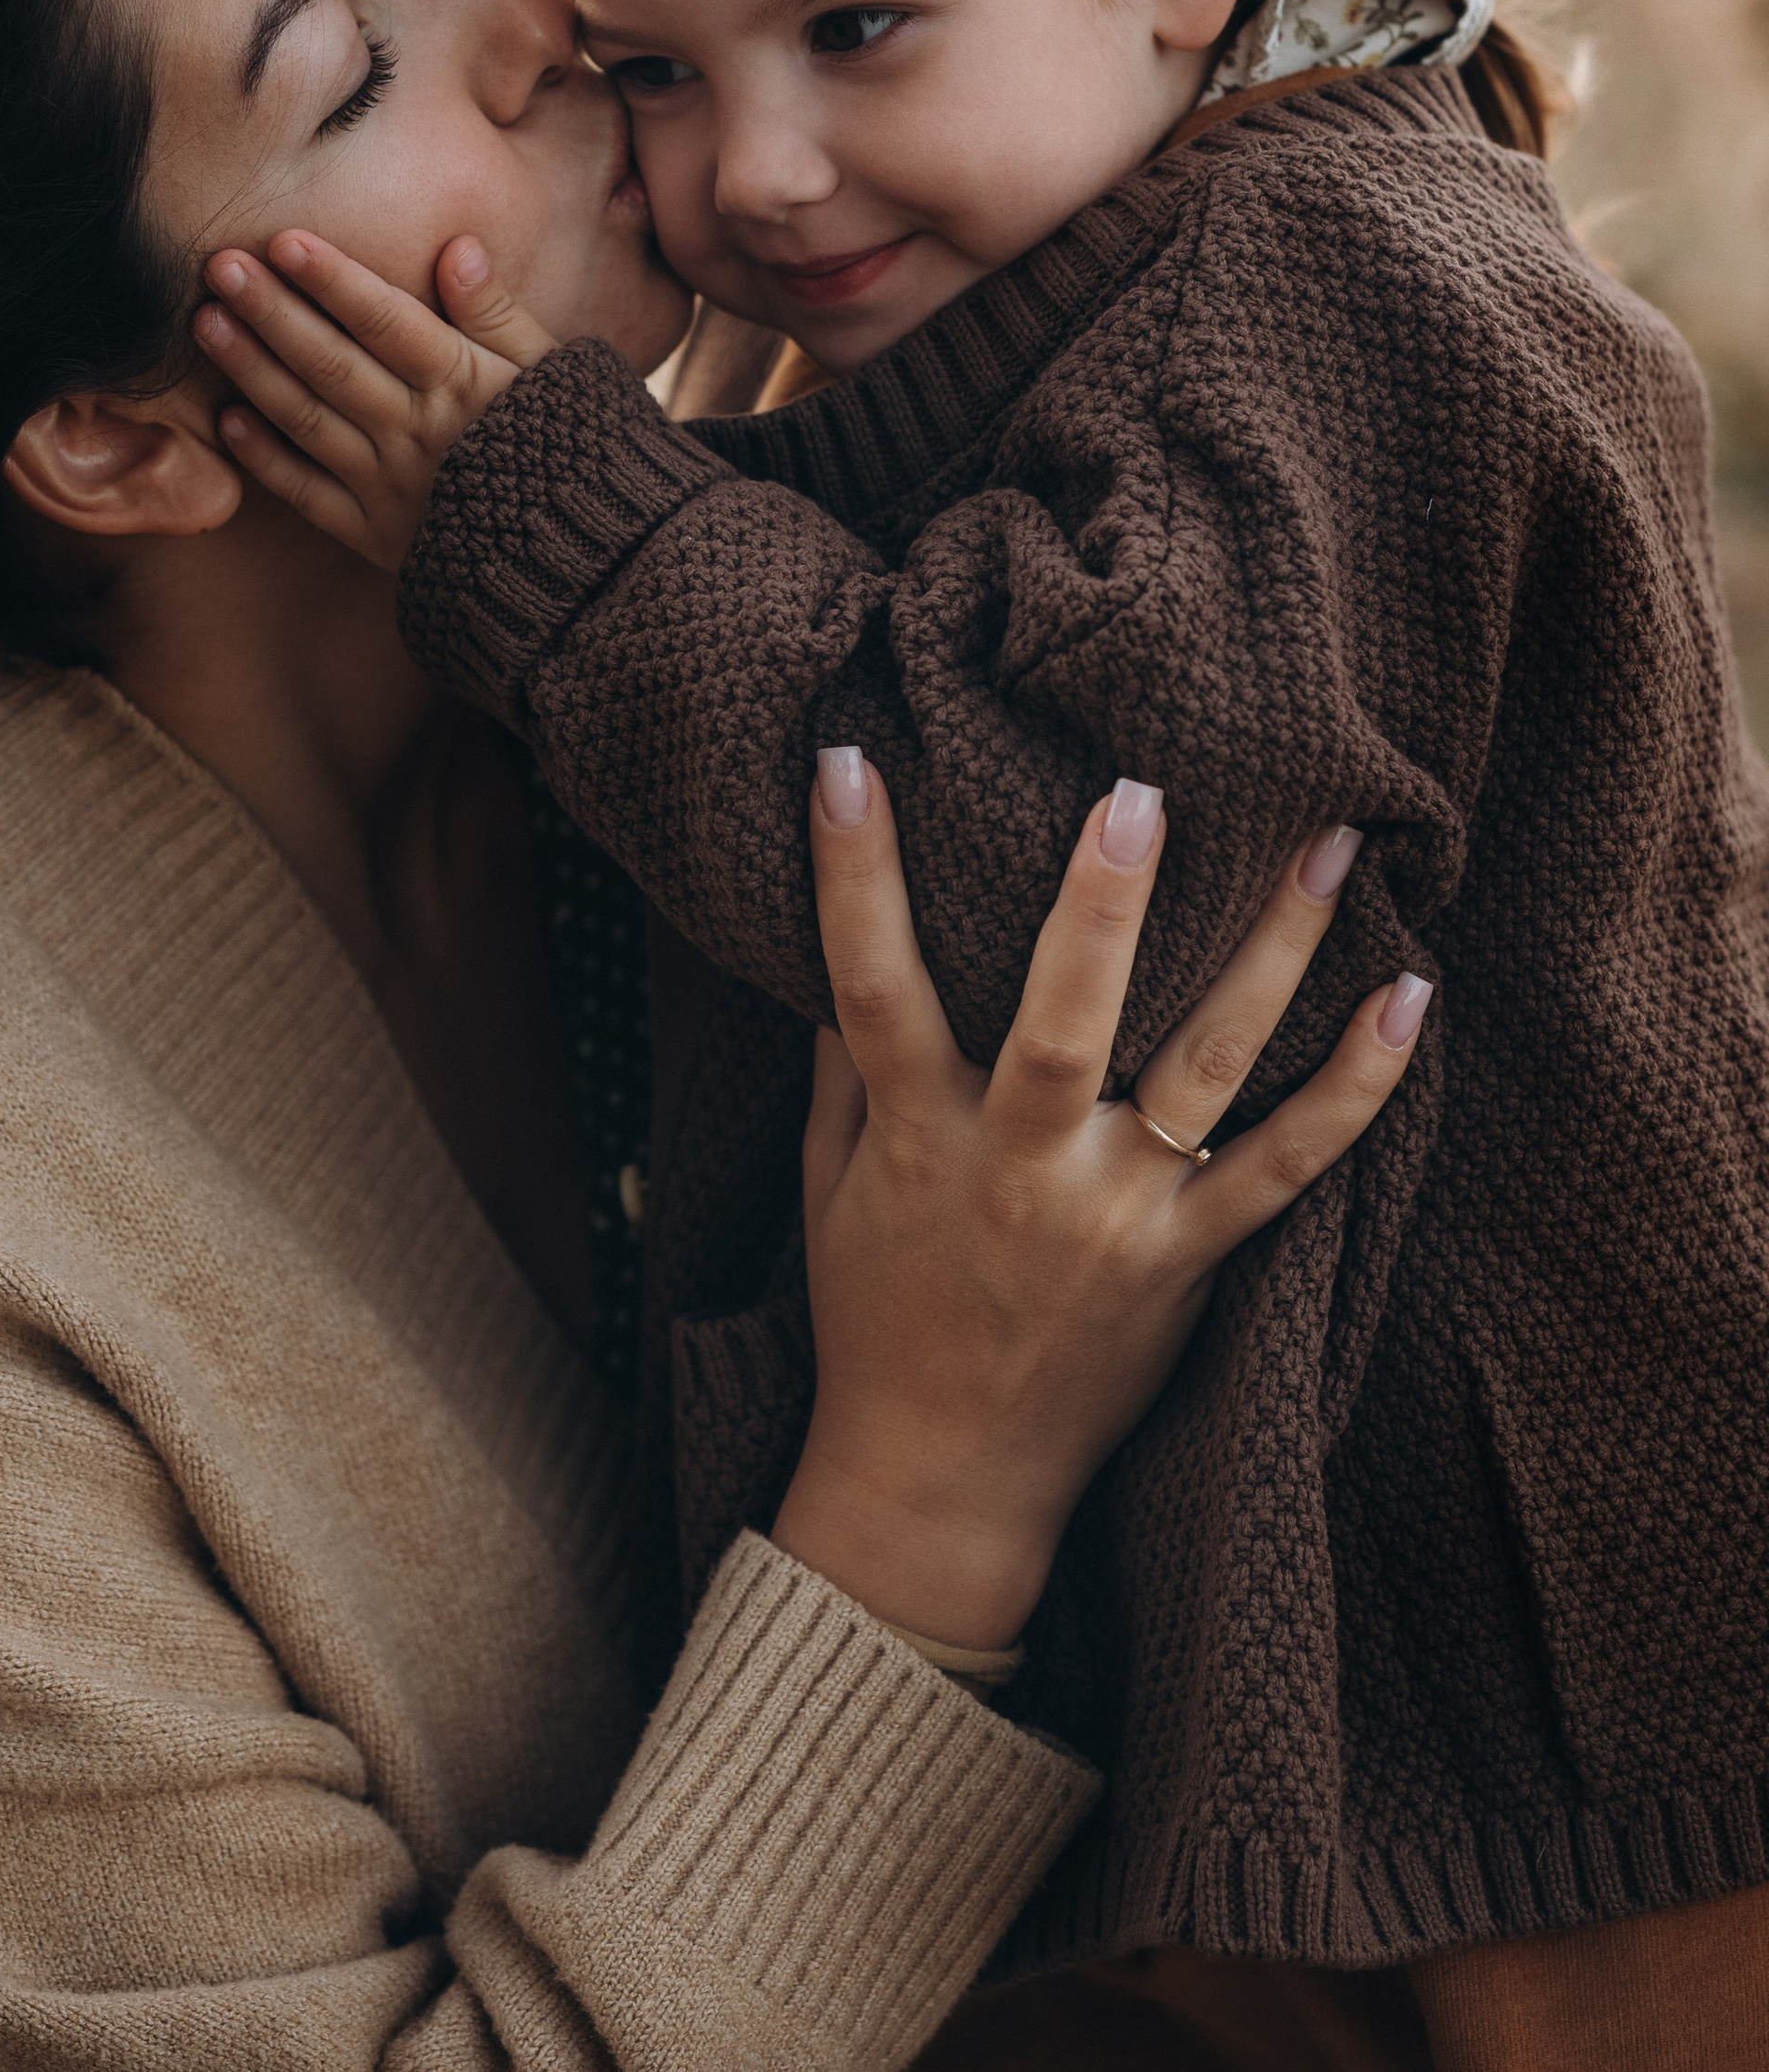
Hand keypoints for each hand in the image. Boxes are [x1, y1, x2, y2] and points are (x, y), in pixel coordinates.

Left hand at [195, 231, 553, 570]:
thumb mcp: (553, 370)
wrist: (581, 557)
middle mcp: (417, 432)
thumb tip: (457, 247)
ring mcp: (389, 486)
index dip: (333, 279)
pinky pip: (308, 495)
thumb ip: (498, 312)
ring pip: (307, 420)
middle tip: (219, 264)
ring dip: (253, 370)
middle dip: (272, 311)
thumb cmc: (567, 444)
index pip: (386, 320)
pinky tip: (228, 420)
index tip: (284, 240)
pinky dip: (265, 459)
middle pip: (331, 363)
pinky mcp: (373, 536)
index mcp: (463, 384)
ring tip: (207, 323)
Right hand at [770, 764, 1428, 1654]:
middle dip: (1101, 906)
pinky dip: (1356, 1088)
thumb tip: (834, 947)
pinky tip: (1410, 998)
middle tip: (1140, 791)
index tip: (846, 761)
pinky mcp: (1193, 1259)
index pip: (870, 985)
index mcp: (918, 1136)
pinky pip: (1289, 1167)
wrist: (944, 1479)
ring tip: (1331, 845)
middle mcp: (1024, 1169)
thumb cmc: (877, 1317)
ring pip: (1205, 1069)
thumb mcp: (830, 1186)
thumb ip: (838, 1070)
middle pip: (1062, 1021)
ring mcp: (1119, 1214)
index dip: (853, 875)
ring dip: (1273, 952)